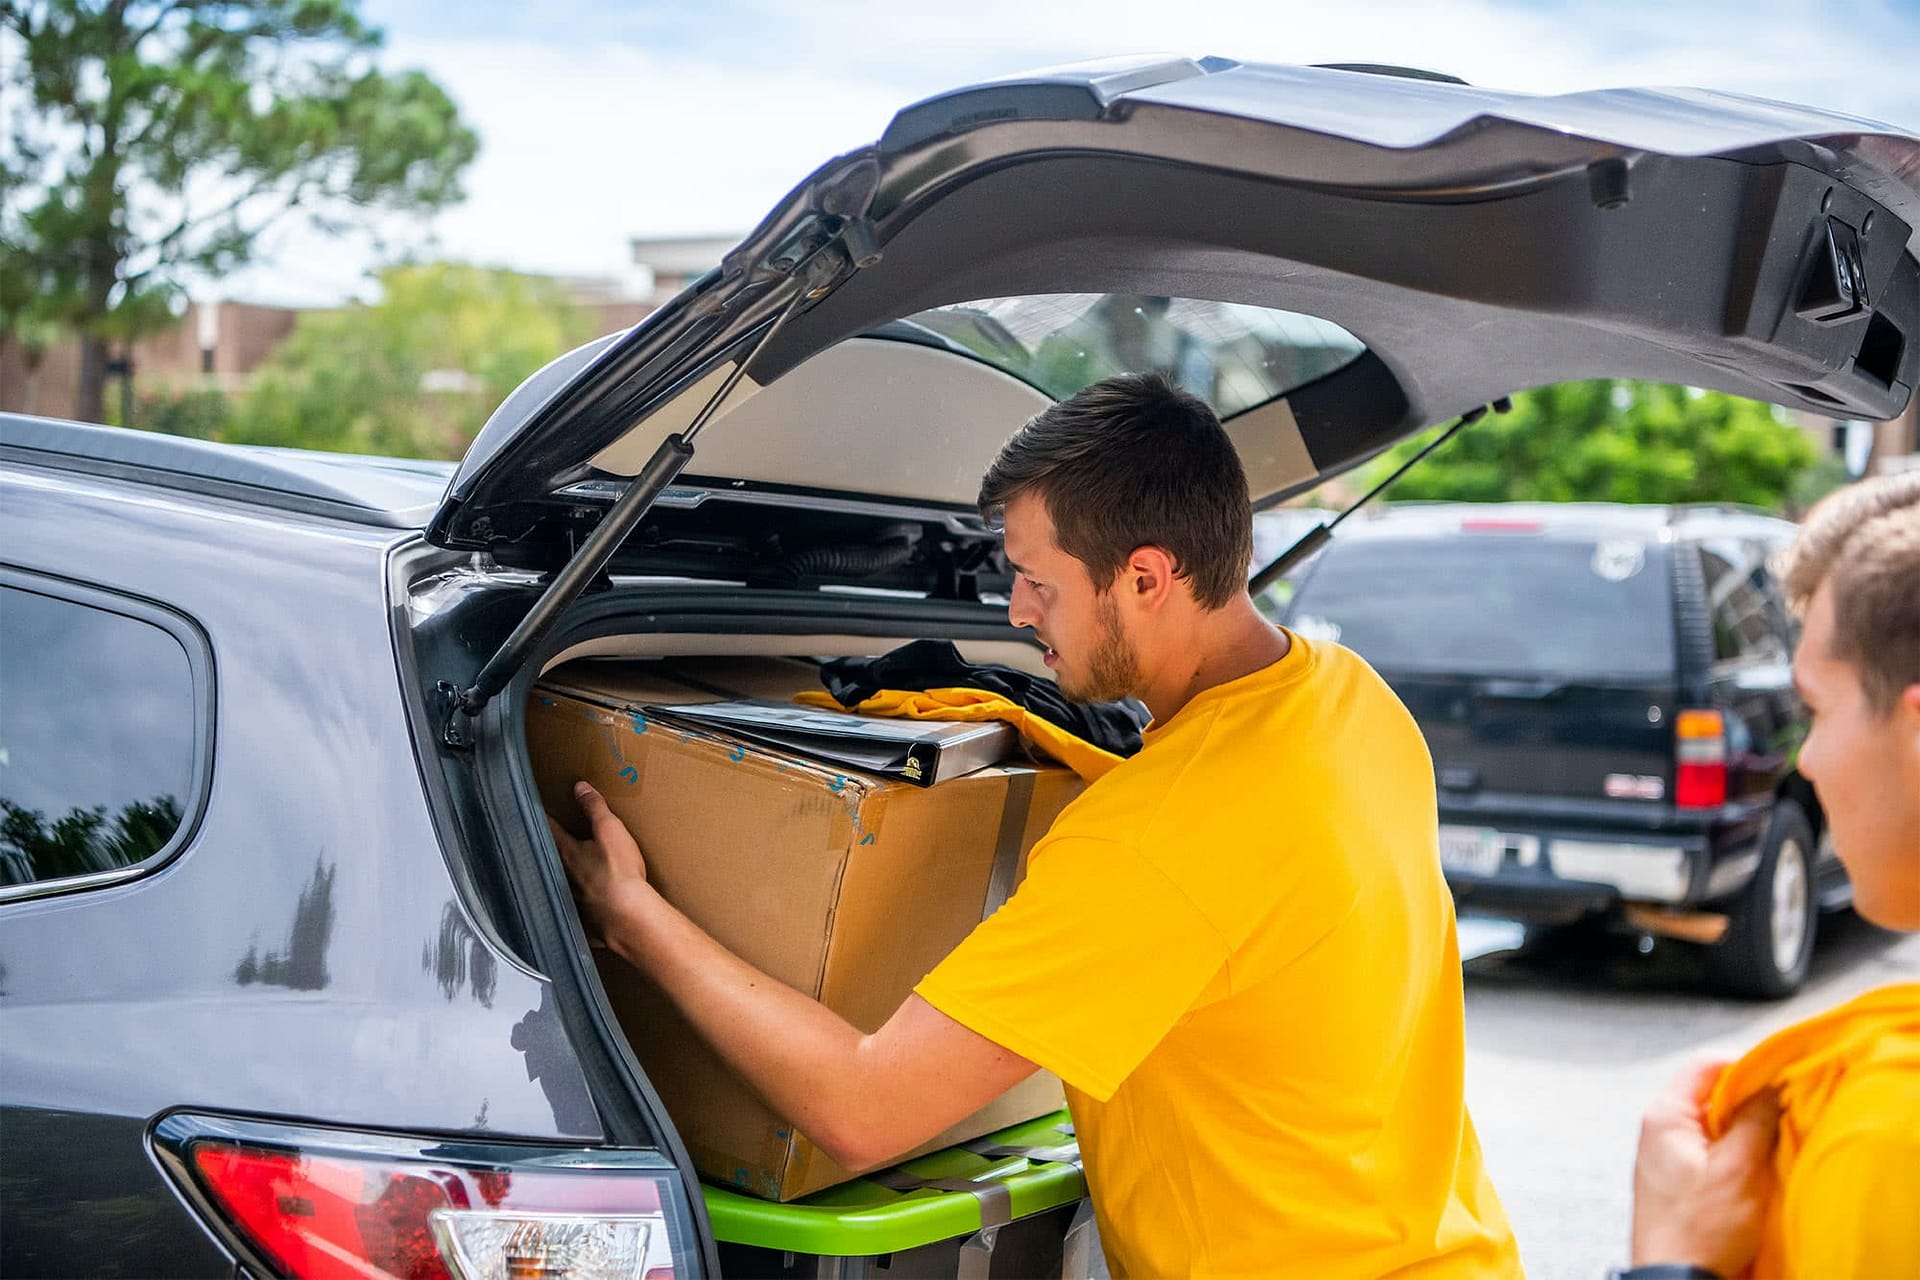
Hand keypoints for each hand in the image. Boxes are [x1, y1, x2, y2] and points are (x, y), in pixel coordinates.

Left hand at [546, 781, 652, 948]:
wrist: (628, 916)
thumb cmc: (619, 872)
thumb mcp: (609, 830)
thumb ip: (594, 807)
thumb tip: (580, 787)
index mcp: (567, 854)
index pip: (549, 831)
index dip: (545, 819)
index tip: (538, 811)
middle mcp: (563, 877)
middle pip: (552, 859)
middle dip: (552, 849)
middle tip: (550, 841)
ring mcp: (573, 900)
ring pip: (562, 884)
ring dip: (562, 876)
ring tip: (568, 871)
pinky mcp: (586, 919)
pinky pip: (578, 908)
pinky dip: (579, 904)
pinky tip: (584, 905)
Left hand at [1631, 1057, 1779, 1277]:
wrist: (1675, 1279)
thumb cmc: (1699, 1229)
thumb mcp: (1737, 1171)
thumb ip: (1755, 1123)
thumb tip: (1772, 1087)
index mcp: (1666, 1114)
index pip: (1706, 1064)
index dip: (1746, 1066)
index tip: (1781, 1079)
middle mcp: (1661, 1126)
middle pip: (1712, 1091)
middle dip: (1751, 1100)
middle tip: (1786, 1112)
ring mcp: (1668, 1152)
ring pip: (1716, 1121)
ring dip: (1747, 1129)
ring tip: (1775, 1142)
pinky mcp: (1680, 1176)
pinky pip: (1712, 1147)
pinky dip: (1737, 1150)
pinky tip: (1759, 1165)